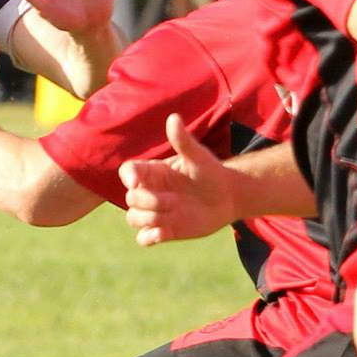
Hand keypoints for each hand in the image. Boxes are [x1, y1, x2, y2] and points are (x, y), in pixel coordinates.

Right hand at [120, 114, 237, 245]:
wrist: (227, 198)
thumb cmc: (211, 173)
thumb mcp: (199, 156)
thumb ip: (183, 141)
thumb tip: (173, 117)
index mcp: (154, 172)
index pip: (128, 172)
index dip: (128, 177)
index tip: (137, 182)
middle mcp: (151, 192)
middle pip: (130, 198)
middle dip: (148, 201)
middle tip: (174, 201)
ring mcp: (156, 212)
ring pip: (133, 218)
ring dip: (147, 218)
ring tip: (170, 216)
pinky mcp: (163, 230)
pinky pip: (143, 238)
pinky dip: (148, 237)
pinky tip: (161, 233)